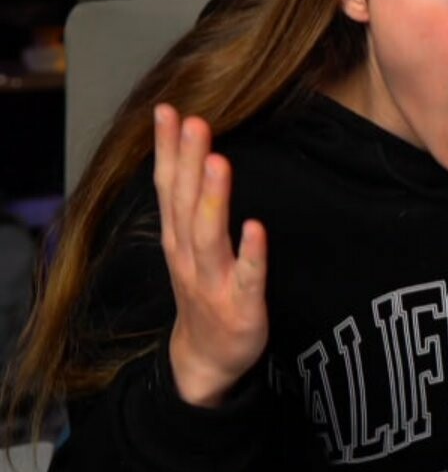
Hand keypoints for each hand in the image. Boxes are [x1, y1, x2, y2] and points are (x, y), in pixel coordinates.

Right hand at [153, 104, 268, 406]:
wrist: (205, 361)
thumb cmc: (203, 292)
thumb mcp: (186, 245)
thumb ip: (189, 202)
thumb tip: (194, 152)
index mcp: (176, 239)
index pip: (168, 187)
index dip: (167, 149)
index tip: (167, 110)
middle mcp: (188, 257)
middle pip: (185, 204)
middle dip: (189, 162)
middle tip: (195, 121)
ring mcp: (213, 283)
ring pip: (209, 237)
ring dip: (213, 199)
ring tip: (219, 162)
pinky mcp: (243, 306)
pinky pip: (248, 277)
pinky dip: (250, 253)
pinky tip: (256, 227)